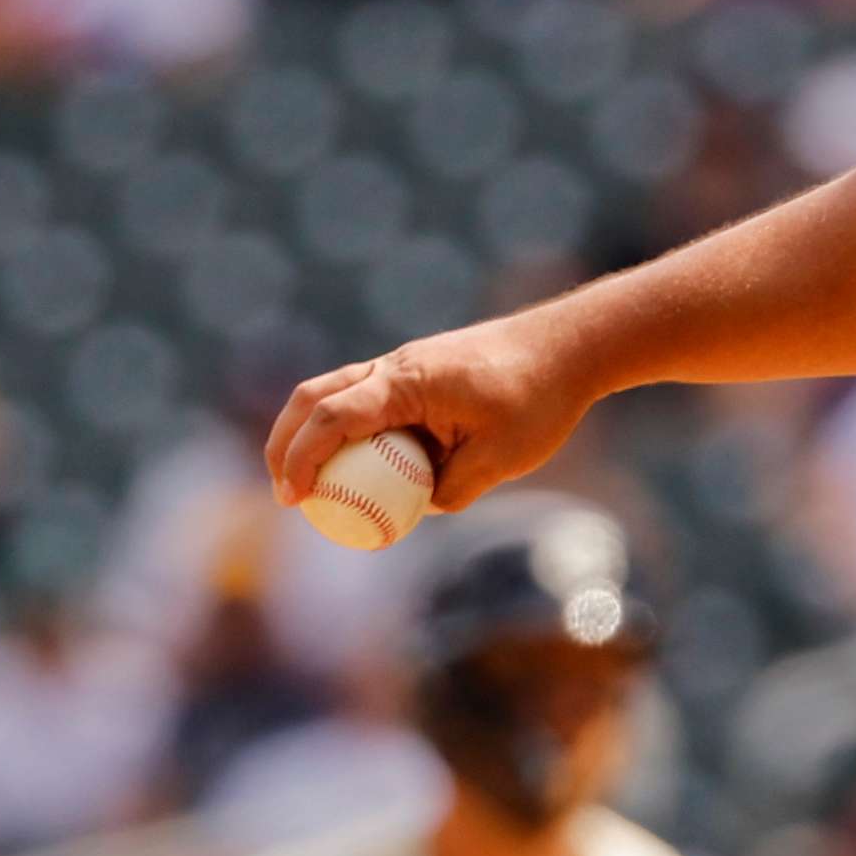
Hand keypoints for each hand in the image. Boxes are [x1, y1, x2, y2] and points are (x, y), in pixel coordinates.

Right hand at [265, 311, 599, 514]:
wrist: (571, 346)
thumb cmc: (540, 398)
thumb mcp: (500, 458)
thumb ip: (452, 489)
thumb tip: (419, 509)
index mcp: (407, 382)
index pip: (332, 418)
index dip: (301, 459)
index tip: (293, 498)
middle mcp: (396, 366)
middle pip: (315, 397)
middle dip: (286, 442)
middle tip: (284, 491)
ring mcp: (407, 364)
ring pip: (337, 391)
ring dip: (313, 432)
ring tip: (310, 481)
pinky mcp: (421, 371)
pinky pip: (369, 397)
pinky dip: (350, 426)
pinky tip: (364, 464)